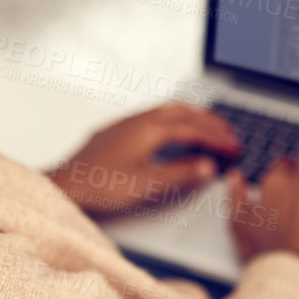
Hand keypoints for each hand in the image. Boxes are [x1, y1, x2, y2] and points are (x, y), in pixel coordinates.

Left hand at [46, 103, 241, 217]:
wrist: (64, 186)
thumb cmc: (99, 187)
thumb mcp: (147, 185)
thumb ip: (180, 174)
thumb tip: (206, 166)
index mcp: (149, 130)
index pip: (193, 129)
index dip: (216, 138)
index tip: (233, 146)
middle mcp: (137, 120)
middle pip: (182, 112)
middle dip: (208, 121)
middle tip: (227, 132)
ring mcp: (124, 123)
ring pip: (165, 110)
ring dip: (190, 116)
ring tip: (205, 127)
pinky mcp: (114, 132)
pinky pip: (151, 116)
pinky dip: (171, 120)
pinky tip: (169, 132)